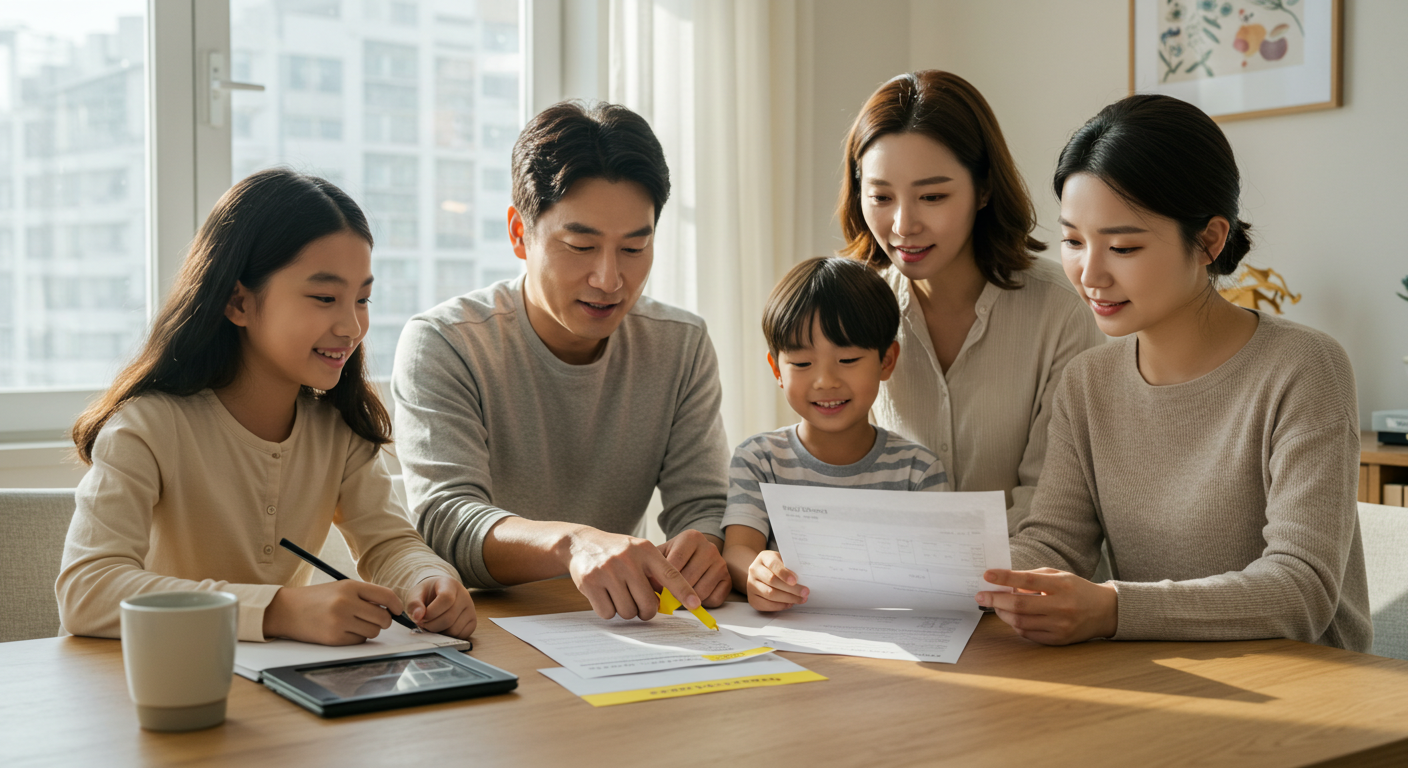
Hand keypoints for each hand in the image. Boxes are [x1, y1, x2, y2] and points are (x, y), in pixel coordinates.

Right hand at [262, 581, 401, 645]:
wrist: (286, 610)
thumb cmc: (317, 598)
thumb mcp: (341, 588)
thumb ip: (365, 595)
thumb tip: (390, 608)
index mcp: (350, 586)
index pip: (386, 596)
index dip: (396, 605)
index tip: (397, 610)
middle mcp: (346, 603)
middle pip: (383, 618)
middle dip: (383, 621)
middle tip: (375, 620)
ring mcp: (340, 621)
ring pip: (373, 632)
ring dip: (369, 630)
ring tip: (354, 623)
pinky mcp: (334, 638)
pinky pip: (359, 641)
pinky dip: (356, 638)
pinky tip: (343, 631)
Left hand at [407, 576, 477, 638]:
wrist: (438, 594)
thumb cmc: (427, 594)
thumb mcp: (416, 594)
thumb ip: (414, 604)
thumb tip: (418, 616)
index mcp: (450, 584)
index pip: (446, 598)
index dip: (431, 612)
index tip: (421, 616)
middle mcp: (465, 595)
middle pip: (449, 618)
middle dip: (431, 625)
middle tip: (423, 623)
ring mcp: (471, 609)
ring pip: (454, 630)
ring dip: (439, 632)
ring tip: (432, 625)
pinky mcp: (473, 622)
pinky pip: (461, 636)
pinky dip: (448, 636)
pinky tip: (442, 628)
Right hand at [565, 526, 701, 620]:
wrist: (581, 543)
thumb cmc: (617, 552)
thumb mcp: (639, 551)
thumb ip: (654, 572)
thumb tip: (668, 603)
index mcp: (645, 550)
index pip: (670, 574)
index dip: (683, 591)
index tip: (695, 604)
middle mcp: (628, 559)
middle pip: (648, 603)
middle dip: (646, 611)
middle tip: (641, 607)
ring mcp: (608, 571)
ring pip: (627, 611)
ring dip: (626, 610)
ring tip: (620, 596)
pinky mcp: (590, 582)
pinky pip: (608, 612)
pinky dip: (609, 611)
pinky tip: (605, 597)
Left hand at [658, 530, 729, 607]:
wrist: (696, 553)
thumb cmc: (674, 556)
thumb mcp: (662, 553)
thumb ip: (653, 566)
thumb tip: (650, 588)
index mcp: (691, 537)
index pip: (674, 564)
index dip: (663, 581)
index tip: (655, 589)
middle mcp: (710, 547)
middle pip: (688, 580)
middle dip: (675, 592)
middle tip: (667, 596)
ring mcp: (721, 563)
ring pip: (701, 593)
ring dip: (688, 599)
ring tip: (681, 594)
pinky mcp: (728, 579)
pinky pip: (714, 600)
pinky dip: (703, 603)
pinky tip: (696, 595)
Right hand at [746, 550, 808, 611]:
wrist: (760, 573)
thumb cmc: (776, 567)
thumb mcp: (782, 561)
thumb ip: (790, 567)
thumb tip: (805, 577)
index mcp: (764, 558)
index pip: (773, 564)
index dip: (784, 573)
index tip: (795, 580)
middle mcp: (754, 570)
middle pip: (772, 581)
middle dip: (791, 589)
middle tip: (805, 592)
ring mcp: (751, 585)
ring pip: (770, 594)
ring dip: (788, 598)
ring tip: (801, 599)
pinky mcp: (752, 598)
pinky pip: (766, 604)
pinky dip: (780, 606)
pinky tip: (790, 604)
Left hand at [976, 568, 1117, 644]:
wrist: (1104, 611)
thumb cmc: (1077, 589)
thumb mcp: (1058, 576)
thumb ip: (1033, 577)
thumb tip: (1005, 583)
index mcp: (1062, 586)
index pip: (1028, 580)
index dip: (1005, 578)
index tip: (987, 575)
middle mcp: (1062, 607)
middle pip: (1021, 604)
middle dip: (996, 599)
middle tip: (981, 595)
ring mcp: (1060, 626)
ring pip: (1021, 621)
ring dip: (1003, 613)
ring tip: (996, 605)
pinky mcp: (1059, 640)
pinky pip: (1028, 634)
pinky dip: (1015, 625)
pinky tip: (1012, 616)